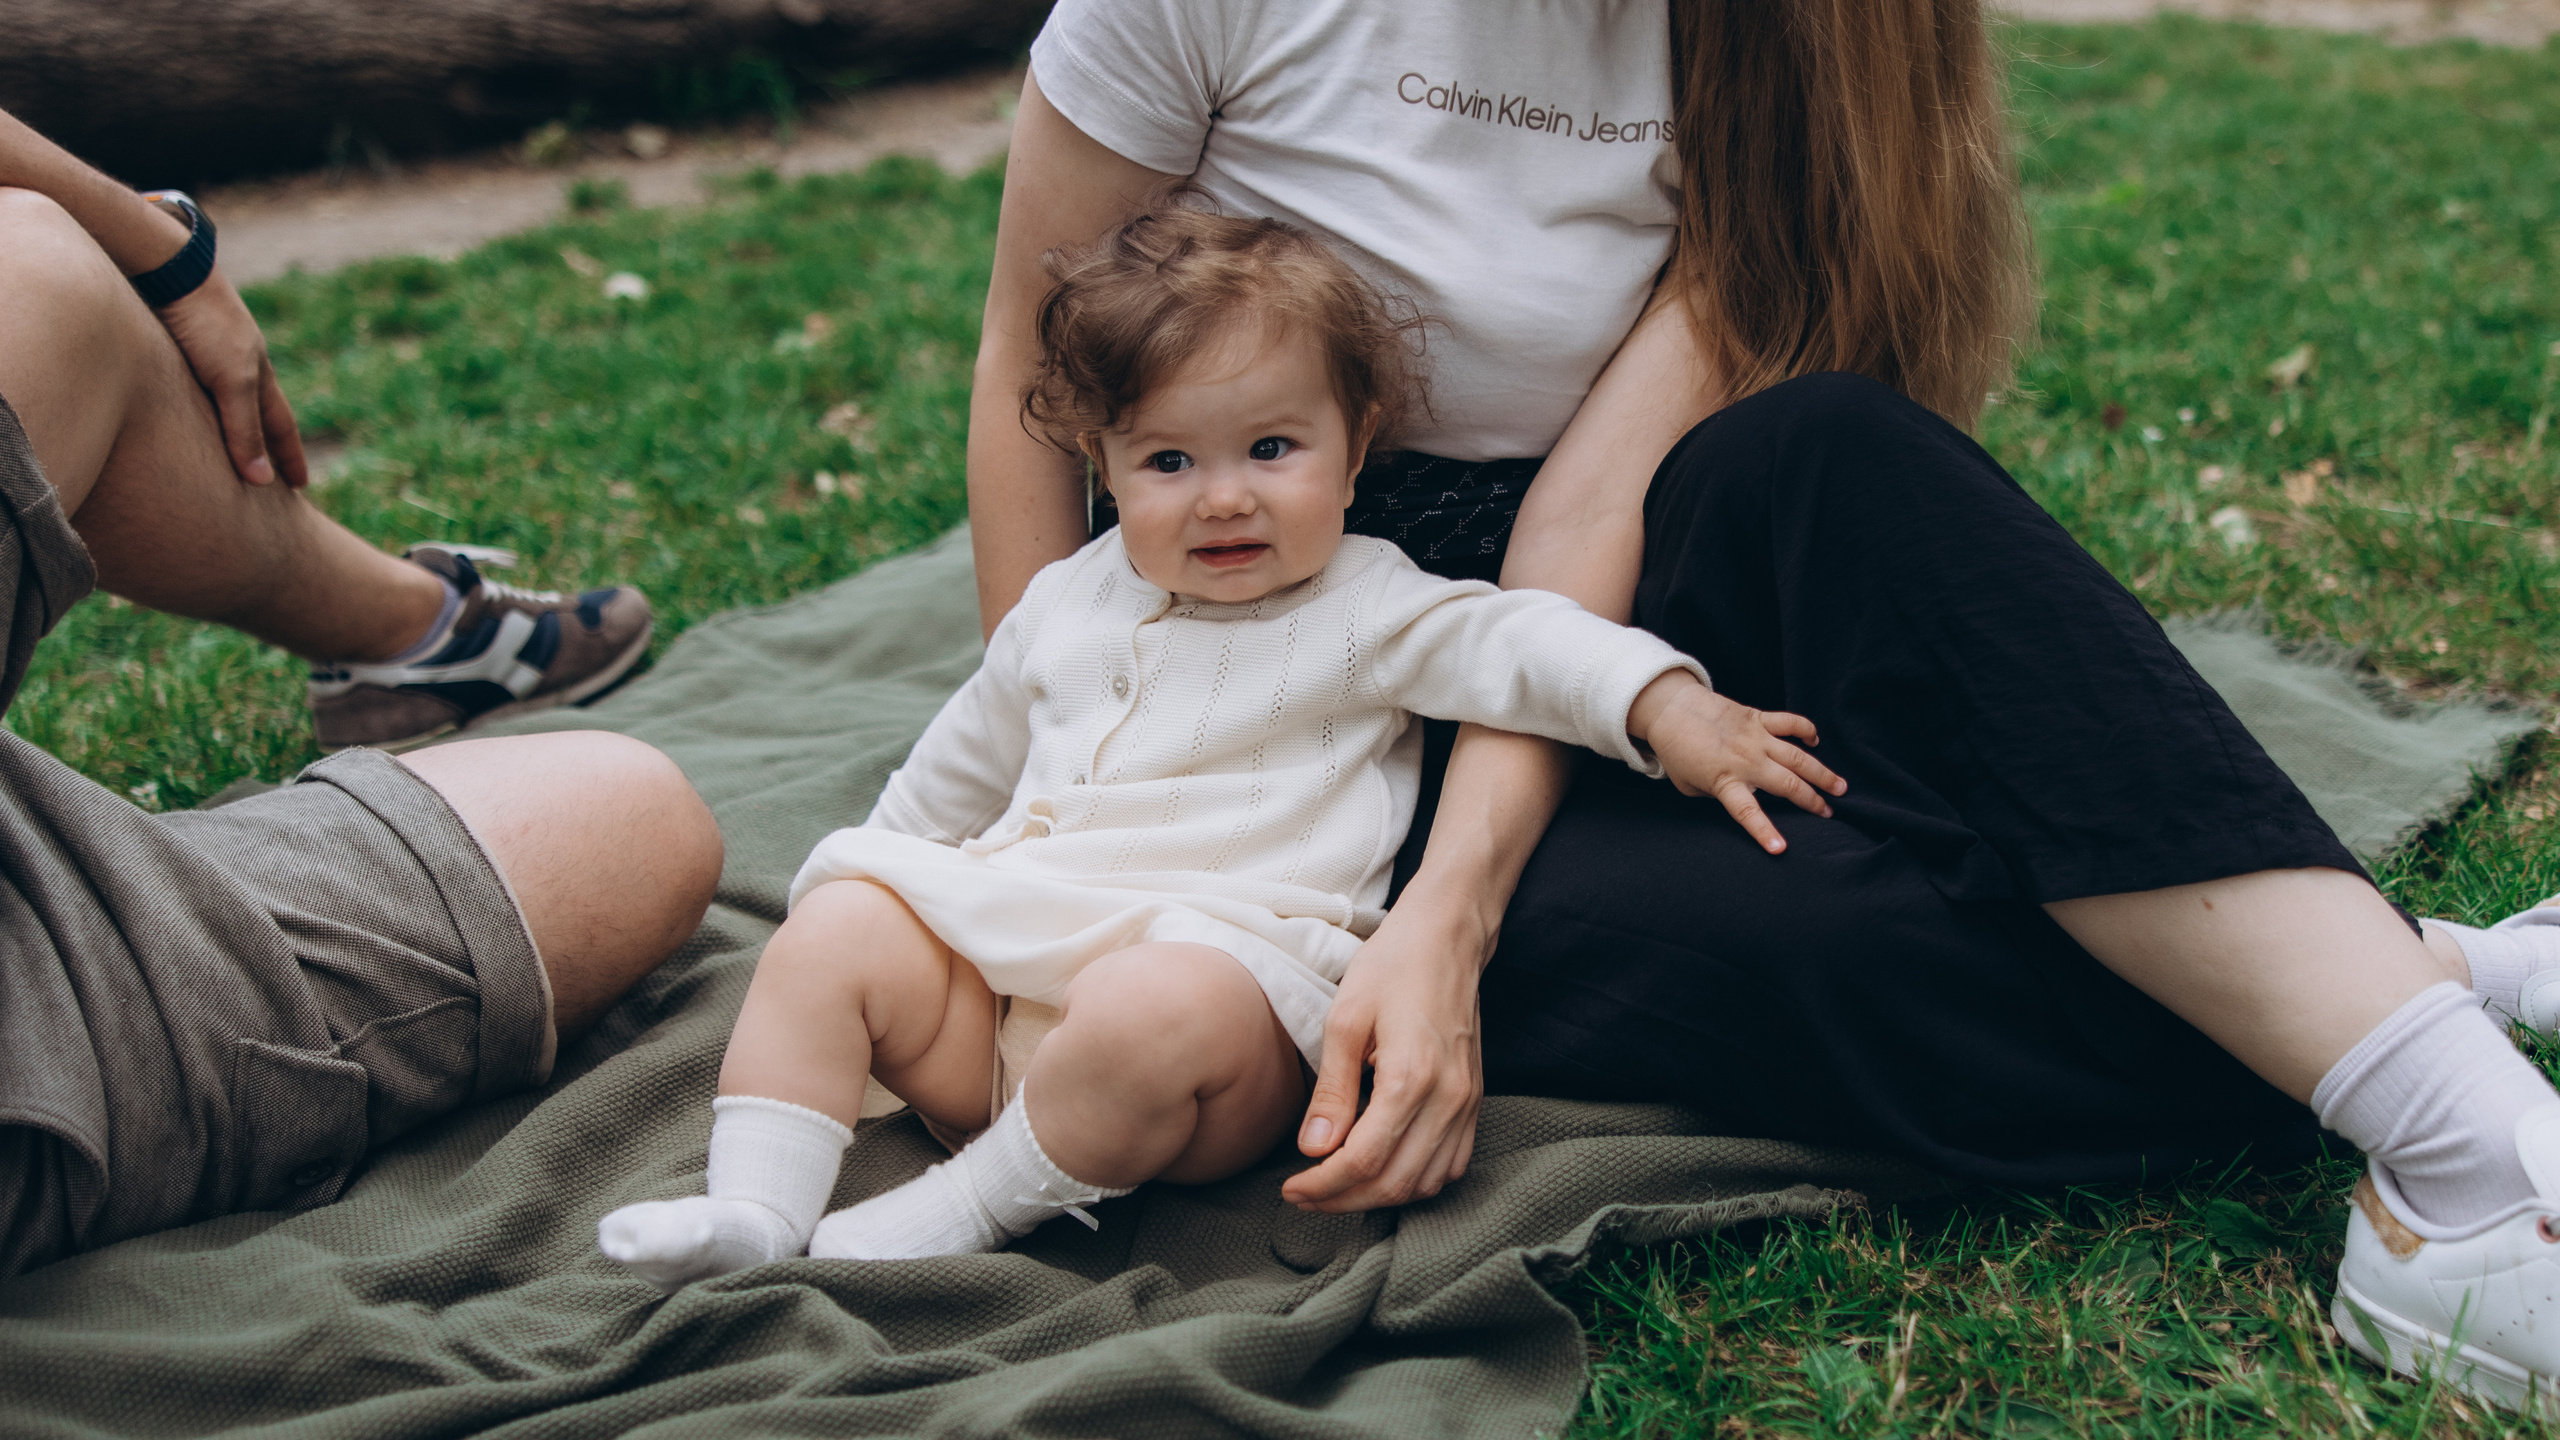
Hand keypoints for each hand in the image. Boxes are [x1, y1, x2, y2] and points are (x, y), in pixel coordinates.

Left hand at [150, 267, 308, 487]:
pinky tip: (185, 410)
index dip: (290, 457)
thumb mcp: (231, 380)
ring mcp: (208, 354)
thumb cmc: (207, 325)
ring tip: (230, 447)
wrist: (169, 270)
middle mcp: (236, 366)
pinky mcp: (178, 346)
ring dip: (232, 425)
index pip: (280, 426)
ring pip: (225, 401)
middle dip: (267, 444)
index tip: (299, 486)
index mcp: (257, 374)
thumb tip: (264, 482)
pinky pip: (192, 389)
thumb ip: (244, 429)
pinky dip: (198, 408)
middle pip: (256, 413)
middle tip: (271, 474)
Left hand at [1281, 890, 1486, 1212]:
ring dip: (1378, 1198)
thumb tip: (1313, 1150)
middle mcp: (1449, 1099)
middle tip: (1304, 1196)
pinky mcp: (1475, 1101)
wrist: (1447, 938)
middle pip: (1395, 1183)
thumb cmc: (1391, 967)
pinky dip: (1415, 1183)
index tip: (1290, 1188)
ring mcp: (1468, 1103)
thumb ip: (1332, 1092)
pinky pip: (1451, 1165)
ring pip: (1425, 1183)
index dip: (1323, 1185)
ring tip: (1336, 1189)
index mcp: (1412, 1077)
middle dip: (1343, 1200)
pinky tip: (1382, 1173)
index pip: (1364, 1160)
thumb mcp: (1345, 1020)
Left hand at [1629, 671, 1844, 854]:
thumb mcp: (1689, 786)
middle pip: (1787, 785)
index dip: (1764, 832)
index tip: (1781, 849)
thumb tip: (1739, 798)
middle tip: (1829, 812)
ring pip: (1798, 757)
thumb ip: (1715, 796)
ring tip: (1840, 786)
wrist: (1671, 709)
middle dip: (1812, 801)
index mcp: (1725, 782)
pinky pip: (1789, 722)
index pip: (1748, 813)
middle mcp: (1745, 761)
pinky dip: (1806, 729)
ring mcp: (1755, 738)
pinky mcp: (1757, 717)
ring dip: (1821, 773)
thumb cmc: (1677, 751)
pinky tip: (1816, 740)